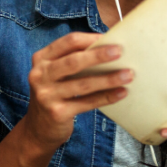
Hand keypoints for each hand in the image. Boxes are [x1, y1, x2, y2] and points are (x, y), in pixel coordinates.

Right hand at [23, 32, 131, 152]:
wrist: (39, 128)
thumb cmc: (55, 93)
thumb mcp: (56, 73)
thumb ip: (74, 60)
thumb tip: (110, 47)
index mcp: (42, 58)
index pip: (68, 42)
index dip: (90, 39)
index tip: (111, 38)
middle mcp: (40, 75)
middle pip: (74, 61)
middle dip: (99, 55)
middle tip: (120, 52)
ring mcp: (46, 95)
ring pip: (83, 84)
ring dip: (108, 79)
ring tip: (128, 74)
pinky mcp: (57, 113)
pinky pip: (87, 103)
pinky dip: (106, 97)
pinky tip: (121, 93)